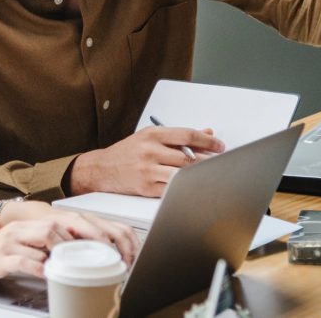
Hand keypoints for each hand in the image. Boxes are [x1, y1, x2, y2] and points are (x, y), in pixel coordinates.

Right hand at [0, 210, 138, 288]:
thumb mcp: (25, 249)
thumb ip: (49, 248)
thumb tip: (79, 256)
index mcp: (33, 225)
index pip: (70, 221)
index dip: (95, 232)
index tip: (116, 249)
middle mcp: (24, 228)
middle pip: (61, 225)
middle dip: (86, 241)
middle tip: (105, 259)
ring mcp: (11, 241)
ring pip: (44, 238)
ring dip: (63, 251)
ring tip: (78, 264)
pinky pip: (23, 259)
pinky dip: (38, 266)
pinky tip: (47, 274)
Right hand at [68, 126, 224, 196]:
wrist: (101, 169)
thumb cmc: (127, 152)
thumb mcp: (149, 137)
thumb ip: (177, 136)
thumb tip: (205, 132)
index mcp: (152, 134)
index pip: (187, 135)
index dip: (207, 141)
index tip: (219, 146)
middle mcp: (150, 150)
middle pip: (188, 156)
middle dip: (208, 160)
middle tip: (220, 162)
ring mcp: (148, 170)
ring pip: (182, 173)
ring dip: (198, 174)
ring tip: (209, 174)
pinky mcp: (146, 188)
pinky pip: (172, 189)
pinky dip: (184, 187)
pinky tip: (192, 185)